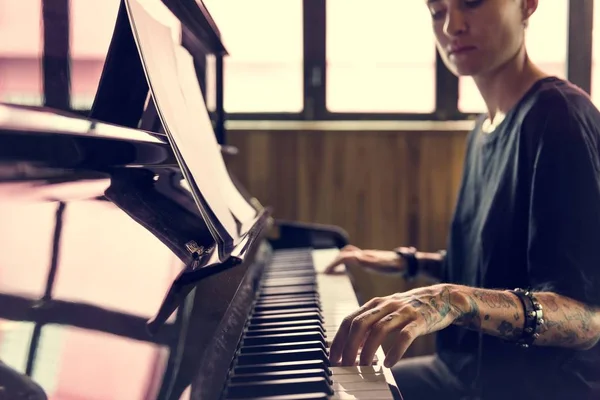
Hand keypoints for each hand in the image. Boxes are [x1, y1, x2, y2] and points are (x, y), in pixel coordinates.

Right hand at [323, 244, 406, 274]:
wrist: (406, 262)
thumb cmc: (395, 266)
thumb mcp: (382, 265)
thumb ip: (368, 262)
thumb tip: (355, 257)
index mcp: (363, 256)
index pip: (344, 257)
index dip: (334, 263)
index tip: (326, 272)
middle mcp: (363, 254)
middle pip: (344, 253)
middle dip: (334, 261)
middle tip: (327, 271)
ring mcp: (367, 256)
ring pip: (348, 254)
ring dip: (339, 260)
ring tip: (333, 270)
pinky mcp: (370, 259)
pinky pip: (354, 257)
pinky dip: (346, 261)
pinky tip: (348, 269)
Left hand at [328, 284, 463, 367]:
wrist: (442, 297)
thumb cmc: (410, 309)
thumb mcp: (386, 312)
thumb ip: (370, 325)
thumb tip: (352, 346)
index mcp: (375, 303)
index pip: (349, 320)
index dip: (338, 340)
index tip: (332, 358)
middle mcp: (386, 305)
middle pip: (360, 325)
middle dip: (349, 347)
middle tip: (345, 366)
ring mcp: (403, 311)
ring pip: (379, 330)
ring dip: (368, 351)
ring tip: (364, 368)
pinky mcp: (420, 320)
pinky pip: (405, 336)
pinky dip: (395, 351)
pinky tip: (390, 364)